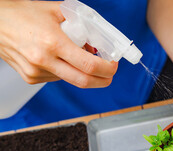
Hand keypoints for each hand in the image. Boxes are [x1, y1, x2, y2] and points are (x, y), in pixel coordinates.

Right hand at [0, 1, 117, 87]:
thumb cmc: (23, 13)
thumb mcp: (56, 11)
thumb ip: (80, 25)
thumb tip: (97, 42)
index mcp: (52, 42)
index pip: (89, 65)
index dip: (107, 69)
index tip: (113, 66)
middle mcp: (43, 60)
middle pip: (83, 81)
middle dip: (102, 80)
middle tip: (109, 74)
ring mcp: (36, 72)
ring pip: (71, 80)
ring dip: (82, 73)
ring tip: (79, 57)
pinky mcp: (30, 78)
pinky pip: (57, 79)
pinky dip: (66, 71)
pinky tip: (60, 59)